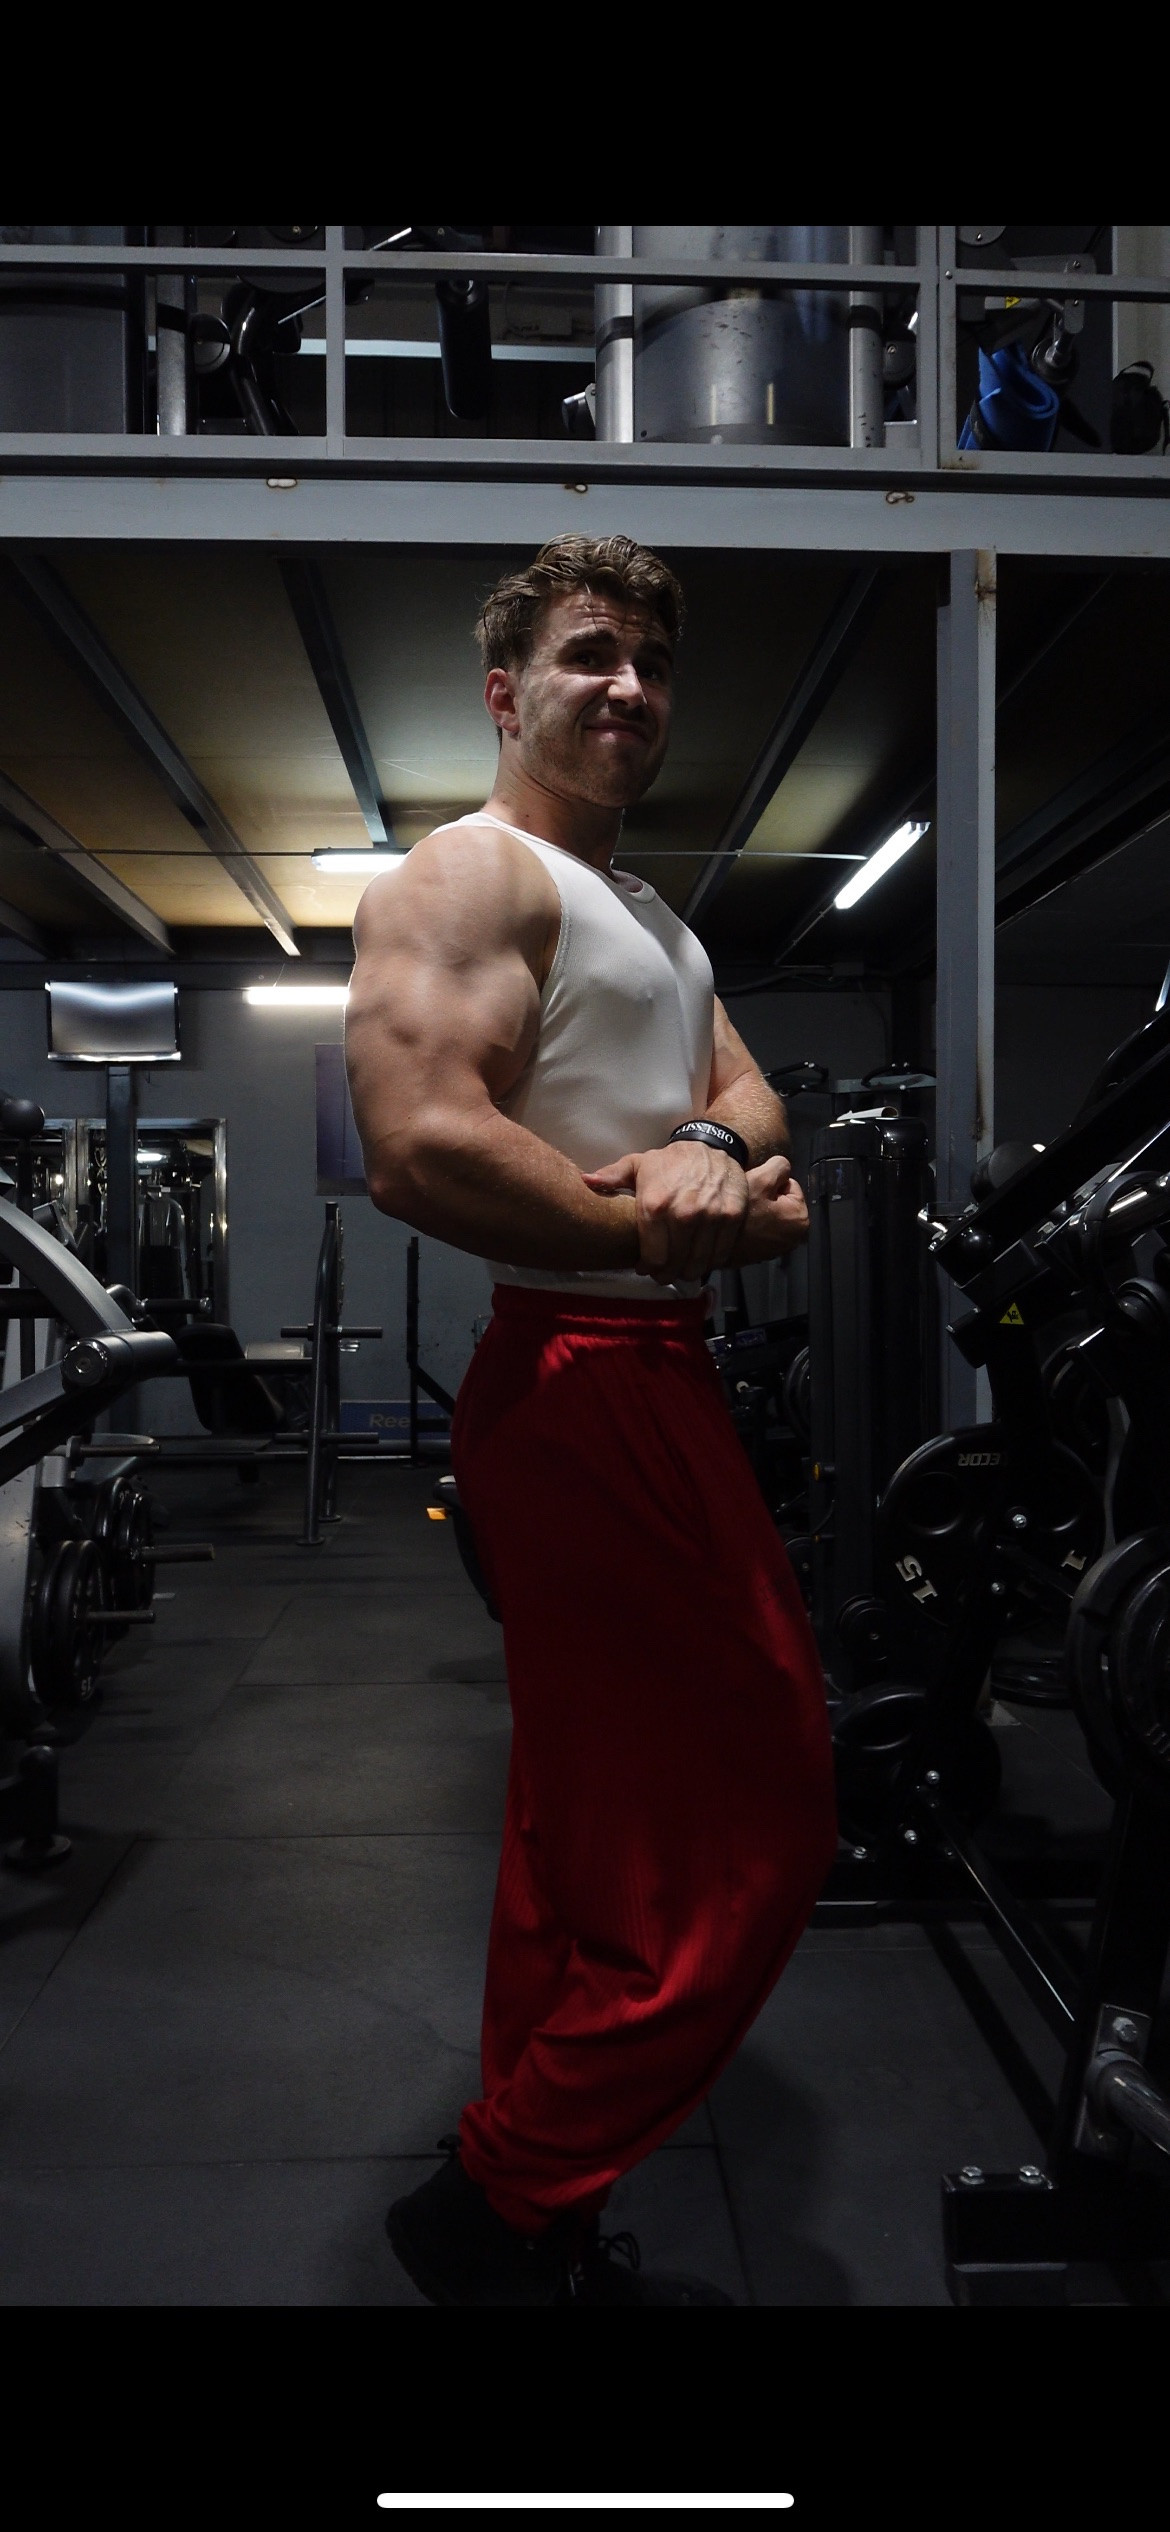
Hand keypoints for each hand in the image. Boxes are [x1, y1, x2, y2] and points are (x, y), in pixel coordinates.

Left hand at [582, 1142, 750, 1282]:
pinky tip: (701, 1257)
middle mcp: (684, 1213)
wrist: (711, 1145)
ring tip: (681, 1268)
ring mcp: (711, 1216)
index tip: (646, 1267)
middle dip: (667, 1274)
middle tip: (664, 1273)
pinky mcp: (732, 1217)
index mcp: (655, 1204)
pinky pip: (720, 1254)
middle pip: (674, 1265)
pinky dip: (710, 1262)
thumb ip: (611, 1177)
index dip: (648, 1268)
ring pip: (697, 1264)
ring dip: (688, 1271)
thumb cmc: (670, 1161)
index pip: (652, 1257)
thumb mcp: (638, 1165)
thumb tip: (585, 1182)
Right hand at [736, 1155, 808, 1261]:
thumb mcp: (762, 1178)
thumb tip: (783, 1167)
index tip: (757, 1192)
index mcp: (801, 1219)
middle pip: (781, 1201)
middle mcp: (795, 1238)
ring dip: (758, 1211)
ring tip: (744, 1215)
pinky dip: (753, 1226)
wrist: (712, 1243)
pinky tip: (741, 1226)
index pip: (789, 1185)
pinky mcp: (764, 1253)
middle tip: (748, 1203)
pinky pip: (761, 1230)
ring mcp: (779, 1248)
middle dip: (766, 1198)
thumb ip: (780, 1166)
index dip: (770, 1184)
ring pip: (770, 1214)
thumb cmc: (740, 1214)